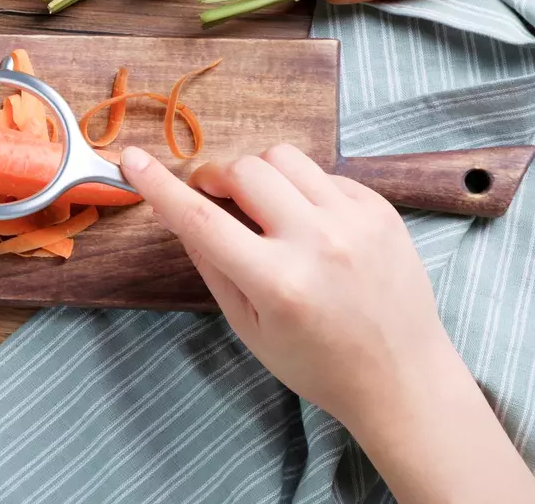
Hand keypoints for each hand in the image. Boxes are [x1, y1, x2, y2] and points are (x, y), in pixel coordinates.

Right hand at [119, 143, 453, 426]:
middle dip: (216, 177)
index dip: (159, 186)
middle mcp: (318, 243)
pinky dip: (300, 187)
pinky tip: (306, 220)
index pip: (202, 220)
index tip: (132, 159)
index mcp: (278, 283)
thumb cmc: (315, 364)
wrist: (402, 378)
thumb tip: (176, 212)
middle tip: (213, 199)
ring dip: (258, 174)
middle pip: (244, 170)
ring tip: (263, 208)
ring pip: (283, 157)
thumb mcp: (248, 328)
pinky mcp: (380, 209)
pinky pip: (322, 172)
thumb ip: (211, 265)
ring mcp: (355, 221)